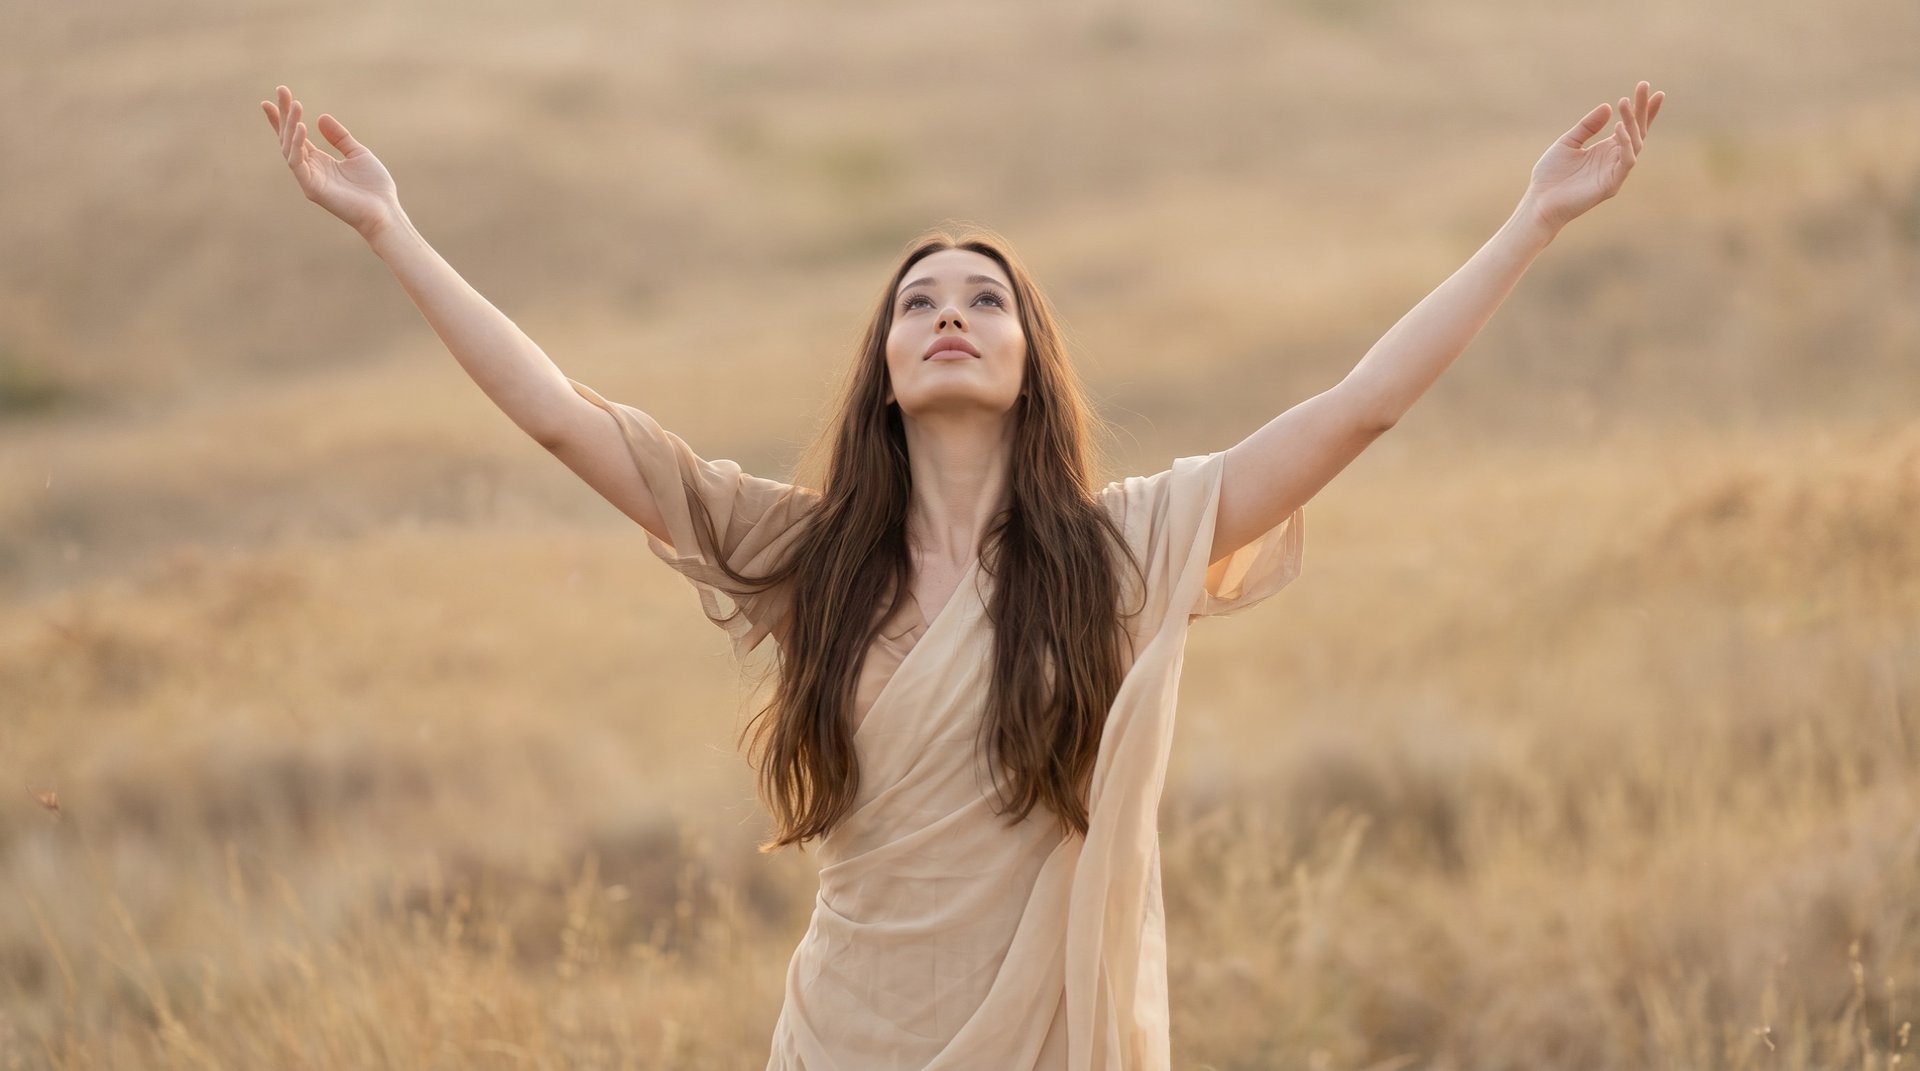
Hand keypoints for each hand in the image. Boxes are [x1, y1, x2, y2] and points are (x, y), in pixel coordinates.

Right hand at [260, 85, 400, 238]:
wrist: (385, 212)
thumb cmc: (374, 187)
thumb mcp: (357, 153)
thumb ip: (339, 137)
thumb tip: (320, 117)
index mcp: (319, 161)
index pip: (296, 135)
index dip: (285, 116)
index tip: (280, 95)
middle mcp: (310, 169)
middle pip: (289, 137)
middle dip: (283, 114)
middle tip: (282, 90)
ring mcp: (309, 179)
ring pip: (290, 148)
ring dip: (290, 125)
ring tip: (295, 104)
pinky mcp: (312, 188)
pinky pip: (297, 163)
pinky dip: (297, 144)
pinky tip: (301, 127)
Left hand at [1521, 81, 1663, 232]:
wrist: (1539, 202)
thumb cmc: (1551, 175)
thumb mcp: (1568, 142)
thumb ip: (1587, 126)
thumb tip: (1608, 106)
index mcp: (1606, 149)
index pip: (1631, 127)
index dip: (1642, 109)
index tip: (1648, 88)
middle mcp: (1615, 159)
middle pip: (1637, 131)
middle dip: (1642, 108)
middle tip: (1643, 85)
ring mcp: (1615, 172)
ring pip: (1635, 143)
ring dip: (1632, 122)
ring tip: (1625, 103)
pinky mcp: (1612, 185)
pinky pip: (1627, 161)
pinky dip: (1626, 144)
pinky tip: (1619, 127)